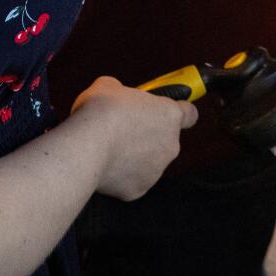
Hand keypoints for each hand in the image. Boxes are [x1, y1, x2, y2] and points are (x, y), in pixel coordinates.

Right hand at [70, 76, 195, 200]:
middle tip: (123, 129)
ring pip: (148, 162)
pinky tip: (103, 165)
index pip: (190, 114)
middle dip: (148, 136)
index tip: (164, 112)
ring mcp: (157, 170)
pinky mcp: (139, 189)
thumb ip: (123, 92)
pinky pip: (131, 180)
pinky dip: (120, 175)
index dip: (178, 111)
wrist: (86, 146)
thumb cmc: (100, 111)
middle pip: (165, 140)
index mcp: (170, 115)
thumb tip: (116, 96)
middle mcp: (171, 145)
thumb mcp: (110, 86)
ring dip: (134, 156)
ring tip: (108, 147)